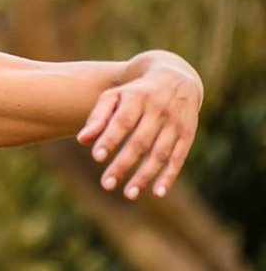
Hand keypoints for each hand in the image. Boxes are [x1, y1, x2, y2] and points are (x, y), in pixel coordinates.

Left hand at [76, 51, 202, 200]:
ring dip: (145, 175)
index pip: (122, 121)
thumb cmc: (135, 91)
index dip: (110, 139)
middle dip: (123, 164)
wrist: (175, 77)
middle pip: (140, 142)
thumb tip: (82, 140)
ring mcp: (175, 123)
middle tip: (107, 184)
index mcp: (137, 97)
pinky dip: (169, 176)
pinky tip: (158, 192)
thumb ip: (99, 116)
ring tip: (129, 194)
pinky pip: (178, 158)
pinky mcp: (188, 134)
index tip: (97, 157)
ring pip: (159, 154)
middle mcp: (158, 110)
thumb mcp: (115, 96)